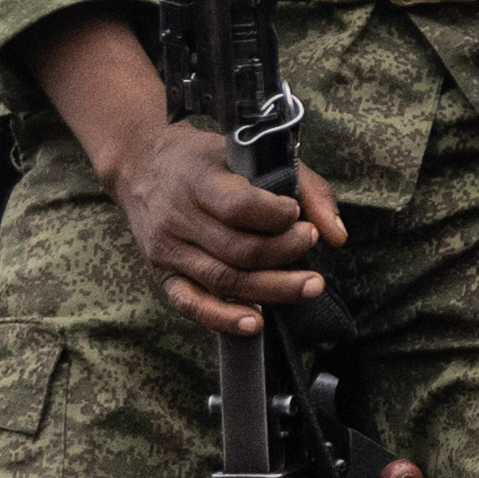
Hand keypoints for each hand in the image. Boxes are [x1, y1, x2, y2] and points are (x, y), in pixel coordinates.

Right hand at [107, 112, 345, 336]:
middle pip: (239, 250)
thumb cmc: (210, 161)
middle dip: (286, 252)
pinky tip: (256, 323)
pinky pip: (191, 304)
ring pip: (224, 280)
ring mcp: (167, 250)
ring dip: (273, 288)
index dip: (277, 215)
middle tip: (309, 242)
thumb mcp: (253, 154)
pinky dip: (224, 318)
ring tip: (311, 285)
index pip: (239, 207)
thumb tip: (336, 236)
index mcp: (197, 180)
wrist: (142, 166)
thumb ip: (305, 187)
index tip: (296, 213)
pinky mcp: (162, 274)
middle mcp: (177, 217)